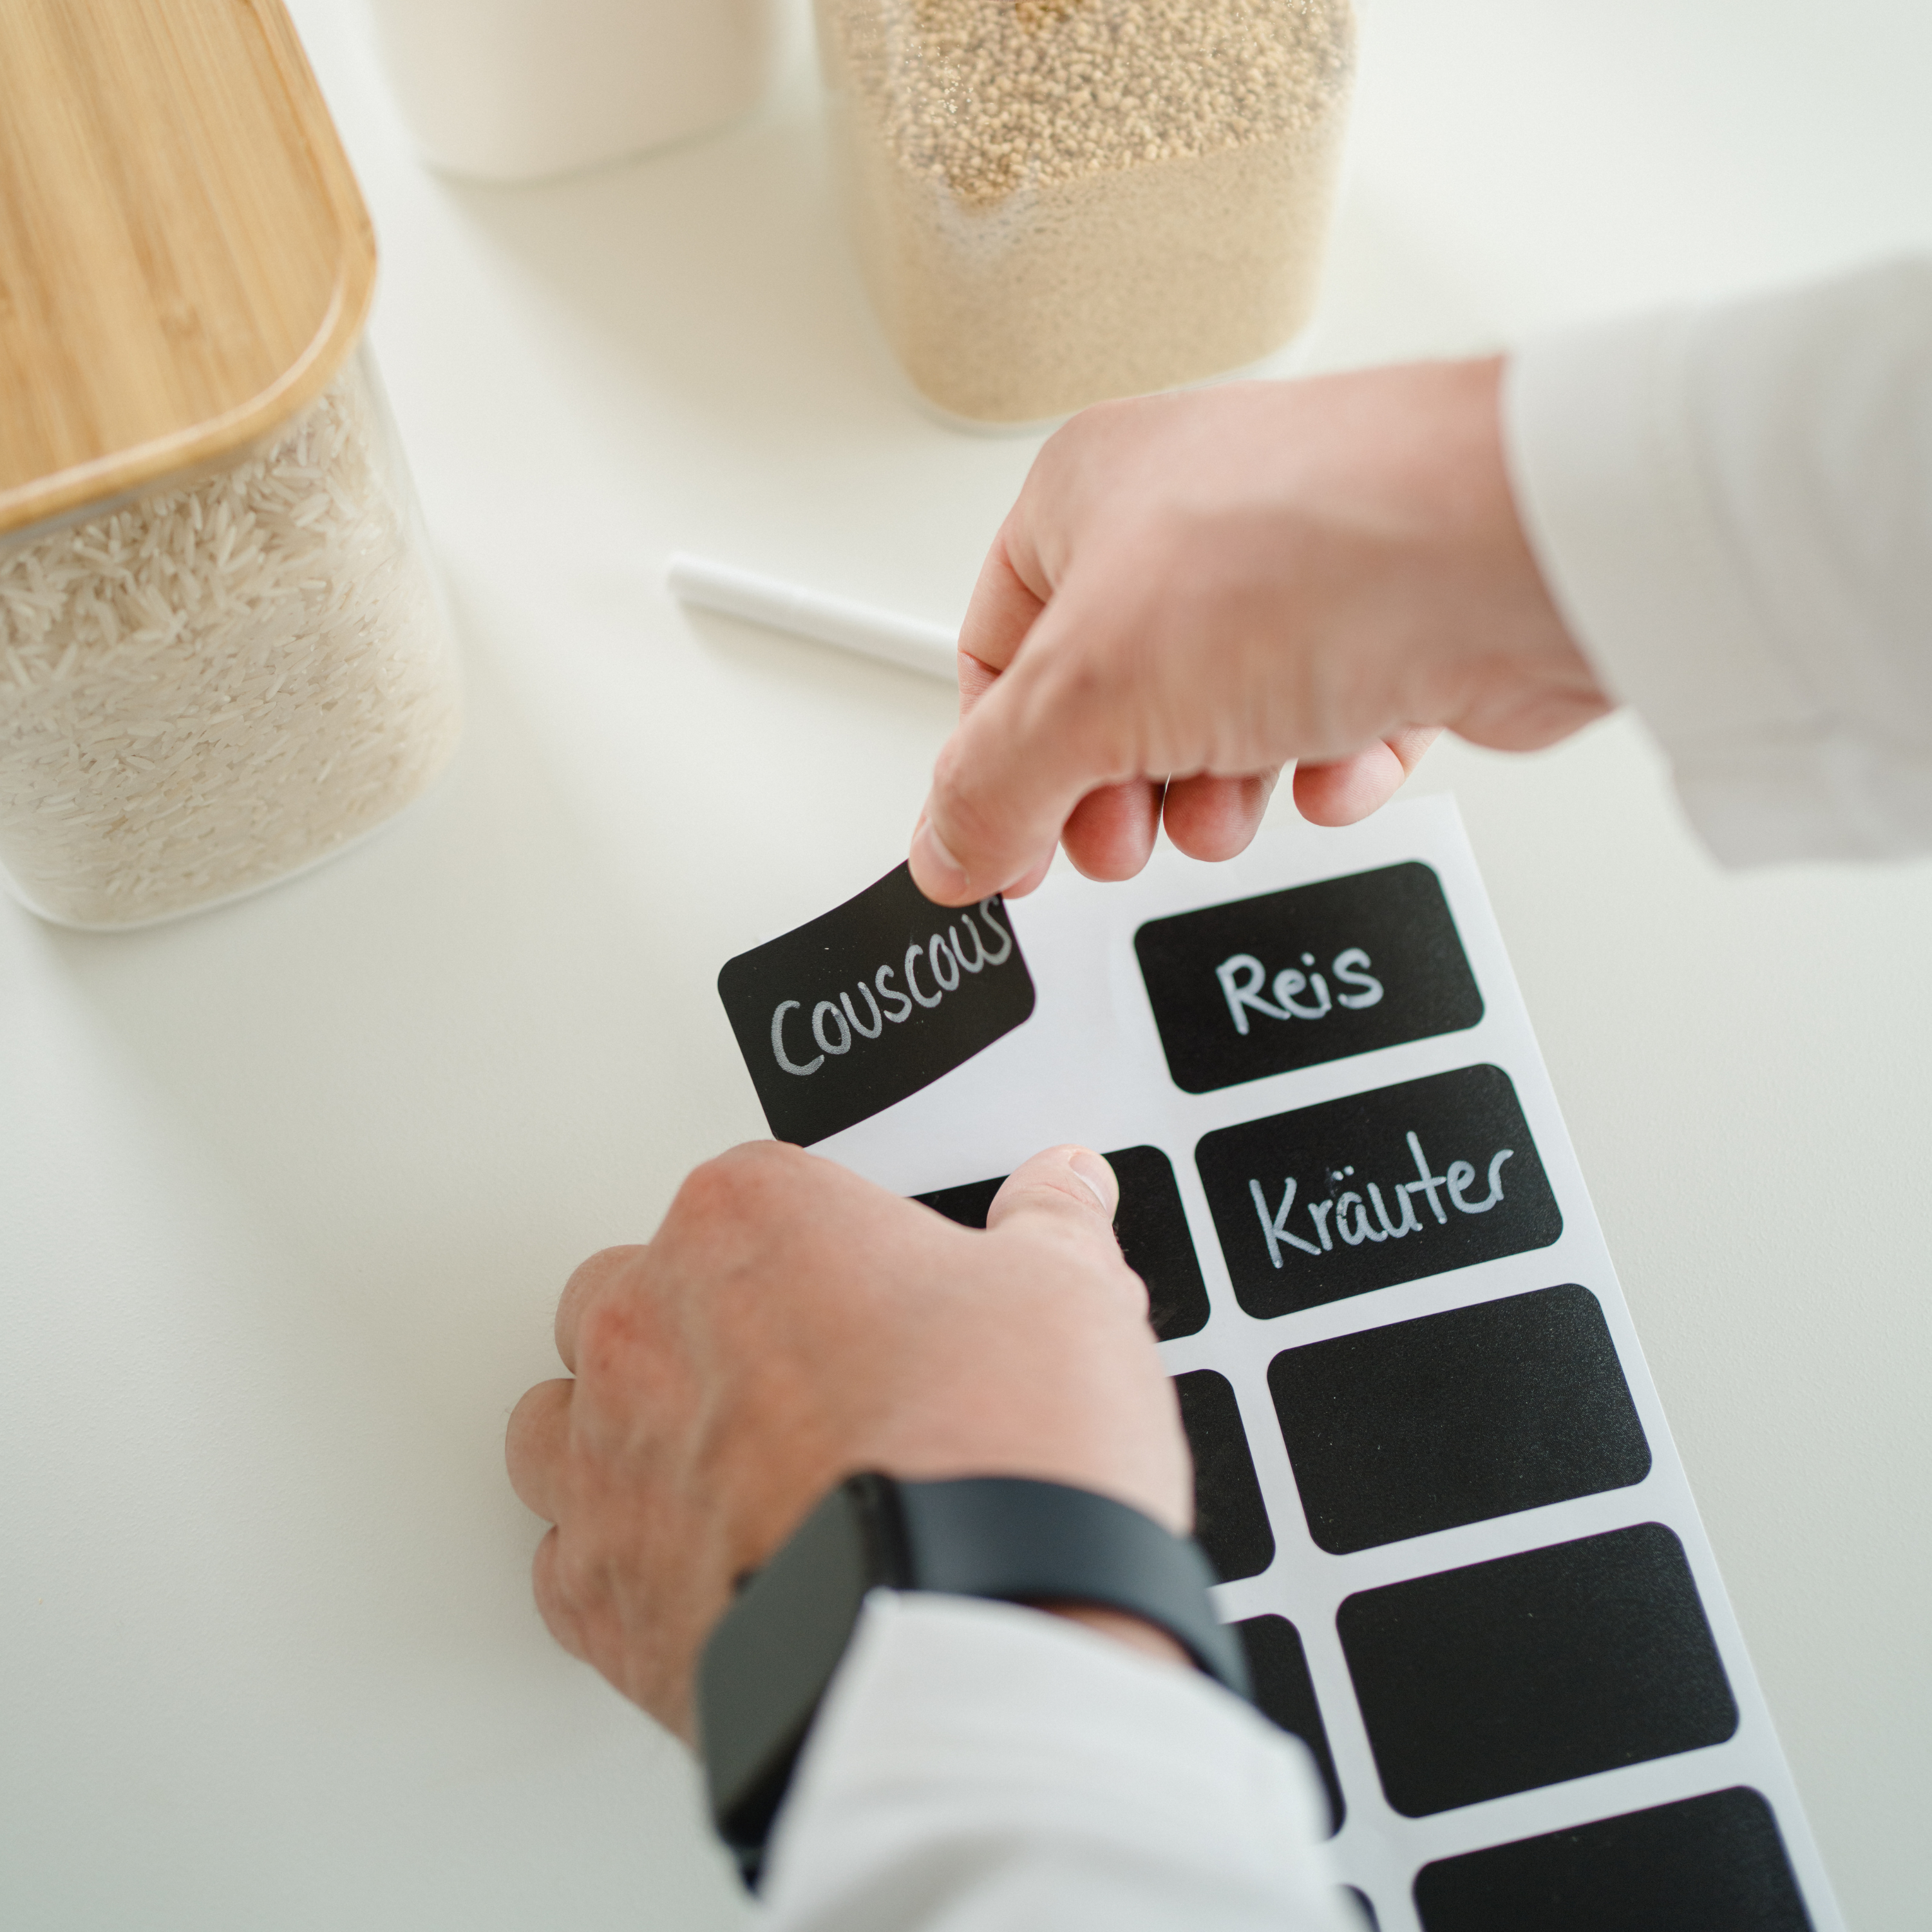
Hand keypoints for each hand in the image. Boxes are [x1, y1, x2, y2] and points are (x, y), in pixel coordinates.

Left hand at [504, 1142, 1189, 1741]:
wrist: (969, 1635)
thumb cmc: (1001, 1454)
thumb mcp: (1069, 1294)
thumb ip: (1049, 1225)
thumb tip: (1060, 1189)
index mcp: (749, 1220)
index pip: (754, 1196)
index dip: (821, 1249)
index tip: (873, 1293)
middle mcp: (651, 1327)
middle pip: (630, 1293)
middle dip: (701, 1328)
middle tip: (804, 1381)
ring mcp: (610, 1463)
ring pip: (562, 1422)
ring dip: (627, 1438)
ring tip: (729, 1476)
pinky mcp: (600, 1599)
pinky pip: (568, 1563)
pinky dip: (623, 1567)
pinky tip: (703, 1572)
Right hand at [908, 356, 1609, 904]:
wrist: (1521, 552)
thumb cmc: (1313, 551)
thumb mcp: (1089, 694)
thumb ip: (994, 786)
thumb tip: (948, 850)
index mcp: (1088, 495)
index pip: (996, 654)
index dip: (994, 766)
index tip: (1006, 849)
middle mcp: (1191, 522)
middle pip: (1107, 701)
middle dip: (1119, 791)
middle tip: (1128, 834)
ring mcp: (1298, 573)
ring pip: (1218, 722)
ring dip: (1222, 787)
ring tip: (1239, 792)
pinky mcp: (1392, 628)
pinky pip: (1328, 726)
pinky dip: (1324, 765)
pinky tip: (1336, 760)